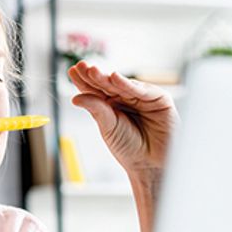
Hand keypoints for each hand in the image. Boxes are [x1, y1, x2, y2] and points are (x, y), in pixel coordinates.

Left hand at [67, 61, 177, 177]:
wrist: (151, 164)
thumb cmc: (130, 148)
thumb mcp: (108, 127)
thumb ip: (96, 110)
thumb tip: (76, 97)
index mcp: (109, 105)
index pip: (94, 90)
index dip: (84, 81)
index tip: (73, 71)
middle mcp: (124, 98)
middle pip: (106, 84)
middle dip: (93, 75)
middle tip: (81, 67)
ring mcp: (141, 97)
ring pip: (121, 84)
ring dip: (107, 77)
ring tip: (93, 71)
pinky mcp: (158, 98)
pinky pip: (141, 89)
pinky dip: (128, 84)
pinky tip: (114, 78)